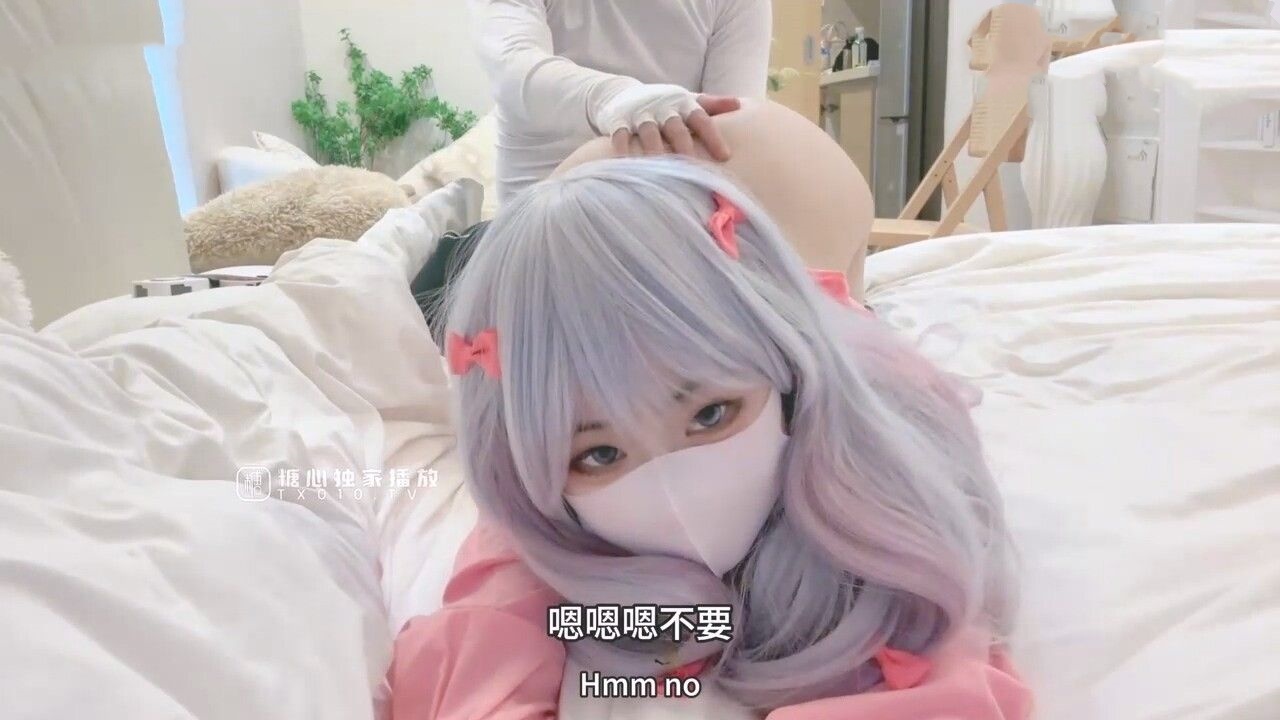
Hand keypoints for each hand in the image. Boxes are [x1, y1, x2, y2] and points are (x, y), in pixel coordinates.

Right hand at [595, 85, 739, 161]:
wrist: (622, 93)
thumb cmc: (663, 104)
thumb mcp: (687, 100)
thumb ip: (712, 104)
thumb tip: (740, 105)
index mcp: (683, 103)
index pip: (701, 119)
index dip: (713, 137)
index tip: (724, 156)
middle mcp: (663, 108)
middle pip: (676, 127)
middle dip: (684, 146)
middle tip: (694, 168)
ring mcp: (640, 113)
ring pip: (649, 131)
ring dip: (654, 150)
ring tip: (661, 170)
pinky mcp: (619, 120)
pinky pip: (621, 135)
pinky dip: (623, 149)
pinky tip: (627, 165)